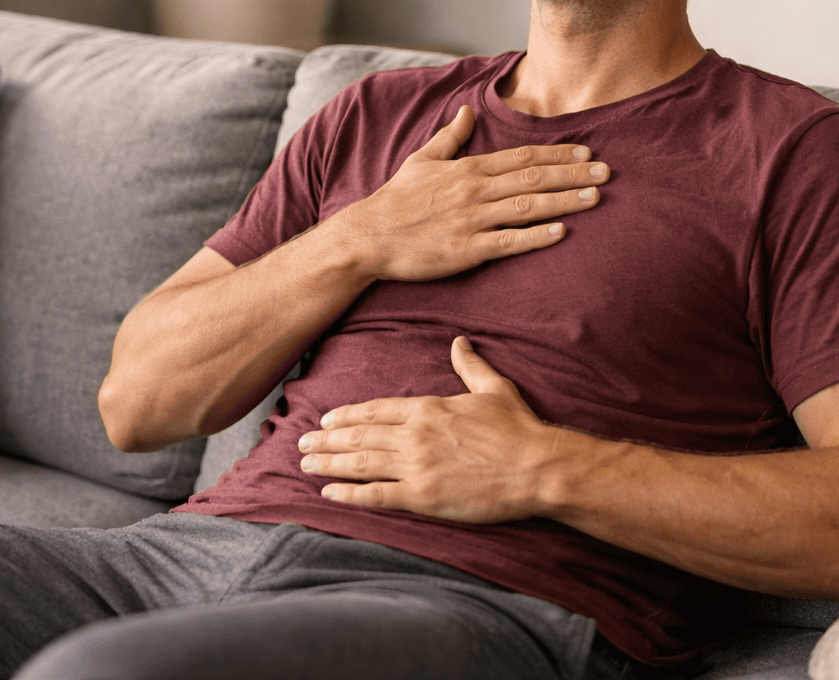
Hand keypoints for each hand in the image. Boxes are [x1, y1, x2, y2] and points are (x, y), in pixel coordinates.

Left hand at [297, 337, 563, 523]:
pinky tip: (329, 493)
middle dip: (327, 439)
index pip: (375, 409)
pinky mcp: (424, 496)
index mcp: (428, 407)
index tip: (325, 419)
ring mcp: (417, 466)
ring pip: (361, 462)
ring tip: (306, 465)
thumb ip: (470, 366)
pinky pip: (377, 495)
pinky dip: (349, 494)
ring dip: (329, 463)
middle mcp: (415, 435)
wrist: (537, 467)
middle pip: (360, 435)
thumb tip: (460, 342)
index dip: (346, 415)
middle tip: (302, 444)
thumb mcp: (494, 389)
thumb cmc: (518, 428)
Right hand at [331, 105, 608, 282]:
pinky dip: (535, 237)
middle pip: (532, 178)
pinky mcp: (465, 249)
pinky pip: (507, 242)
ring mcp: (470, 220)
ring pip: (526, 207)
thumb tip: (466, 111)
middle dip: (572, 174)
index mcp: (467, 169)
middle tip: (606, 172)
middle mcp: (474, 190)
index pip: (521, 156)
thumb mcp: (421, 159)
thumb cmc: (396, 200)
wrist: (368, 237)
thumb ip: (450, 136)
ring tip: (595, 198)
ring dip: (563, 201)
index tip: (586, 151)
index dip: (556, 152)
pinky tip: (561, 232)